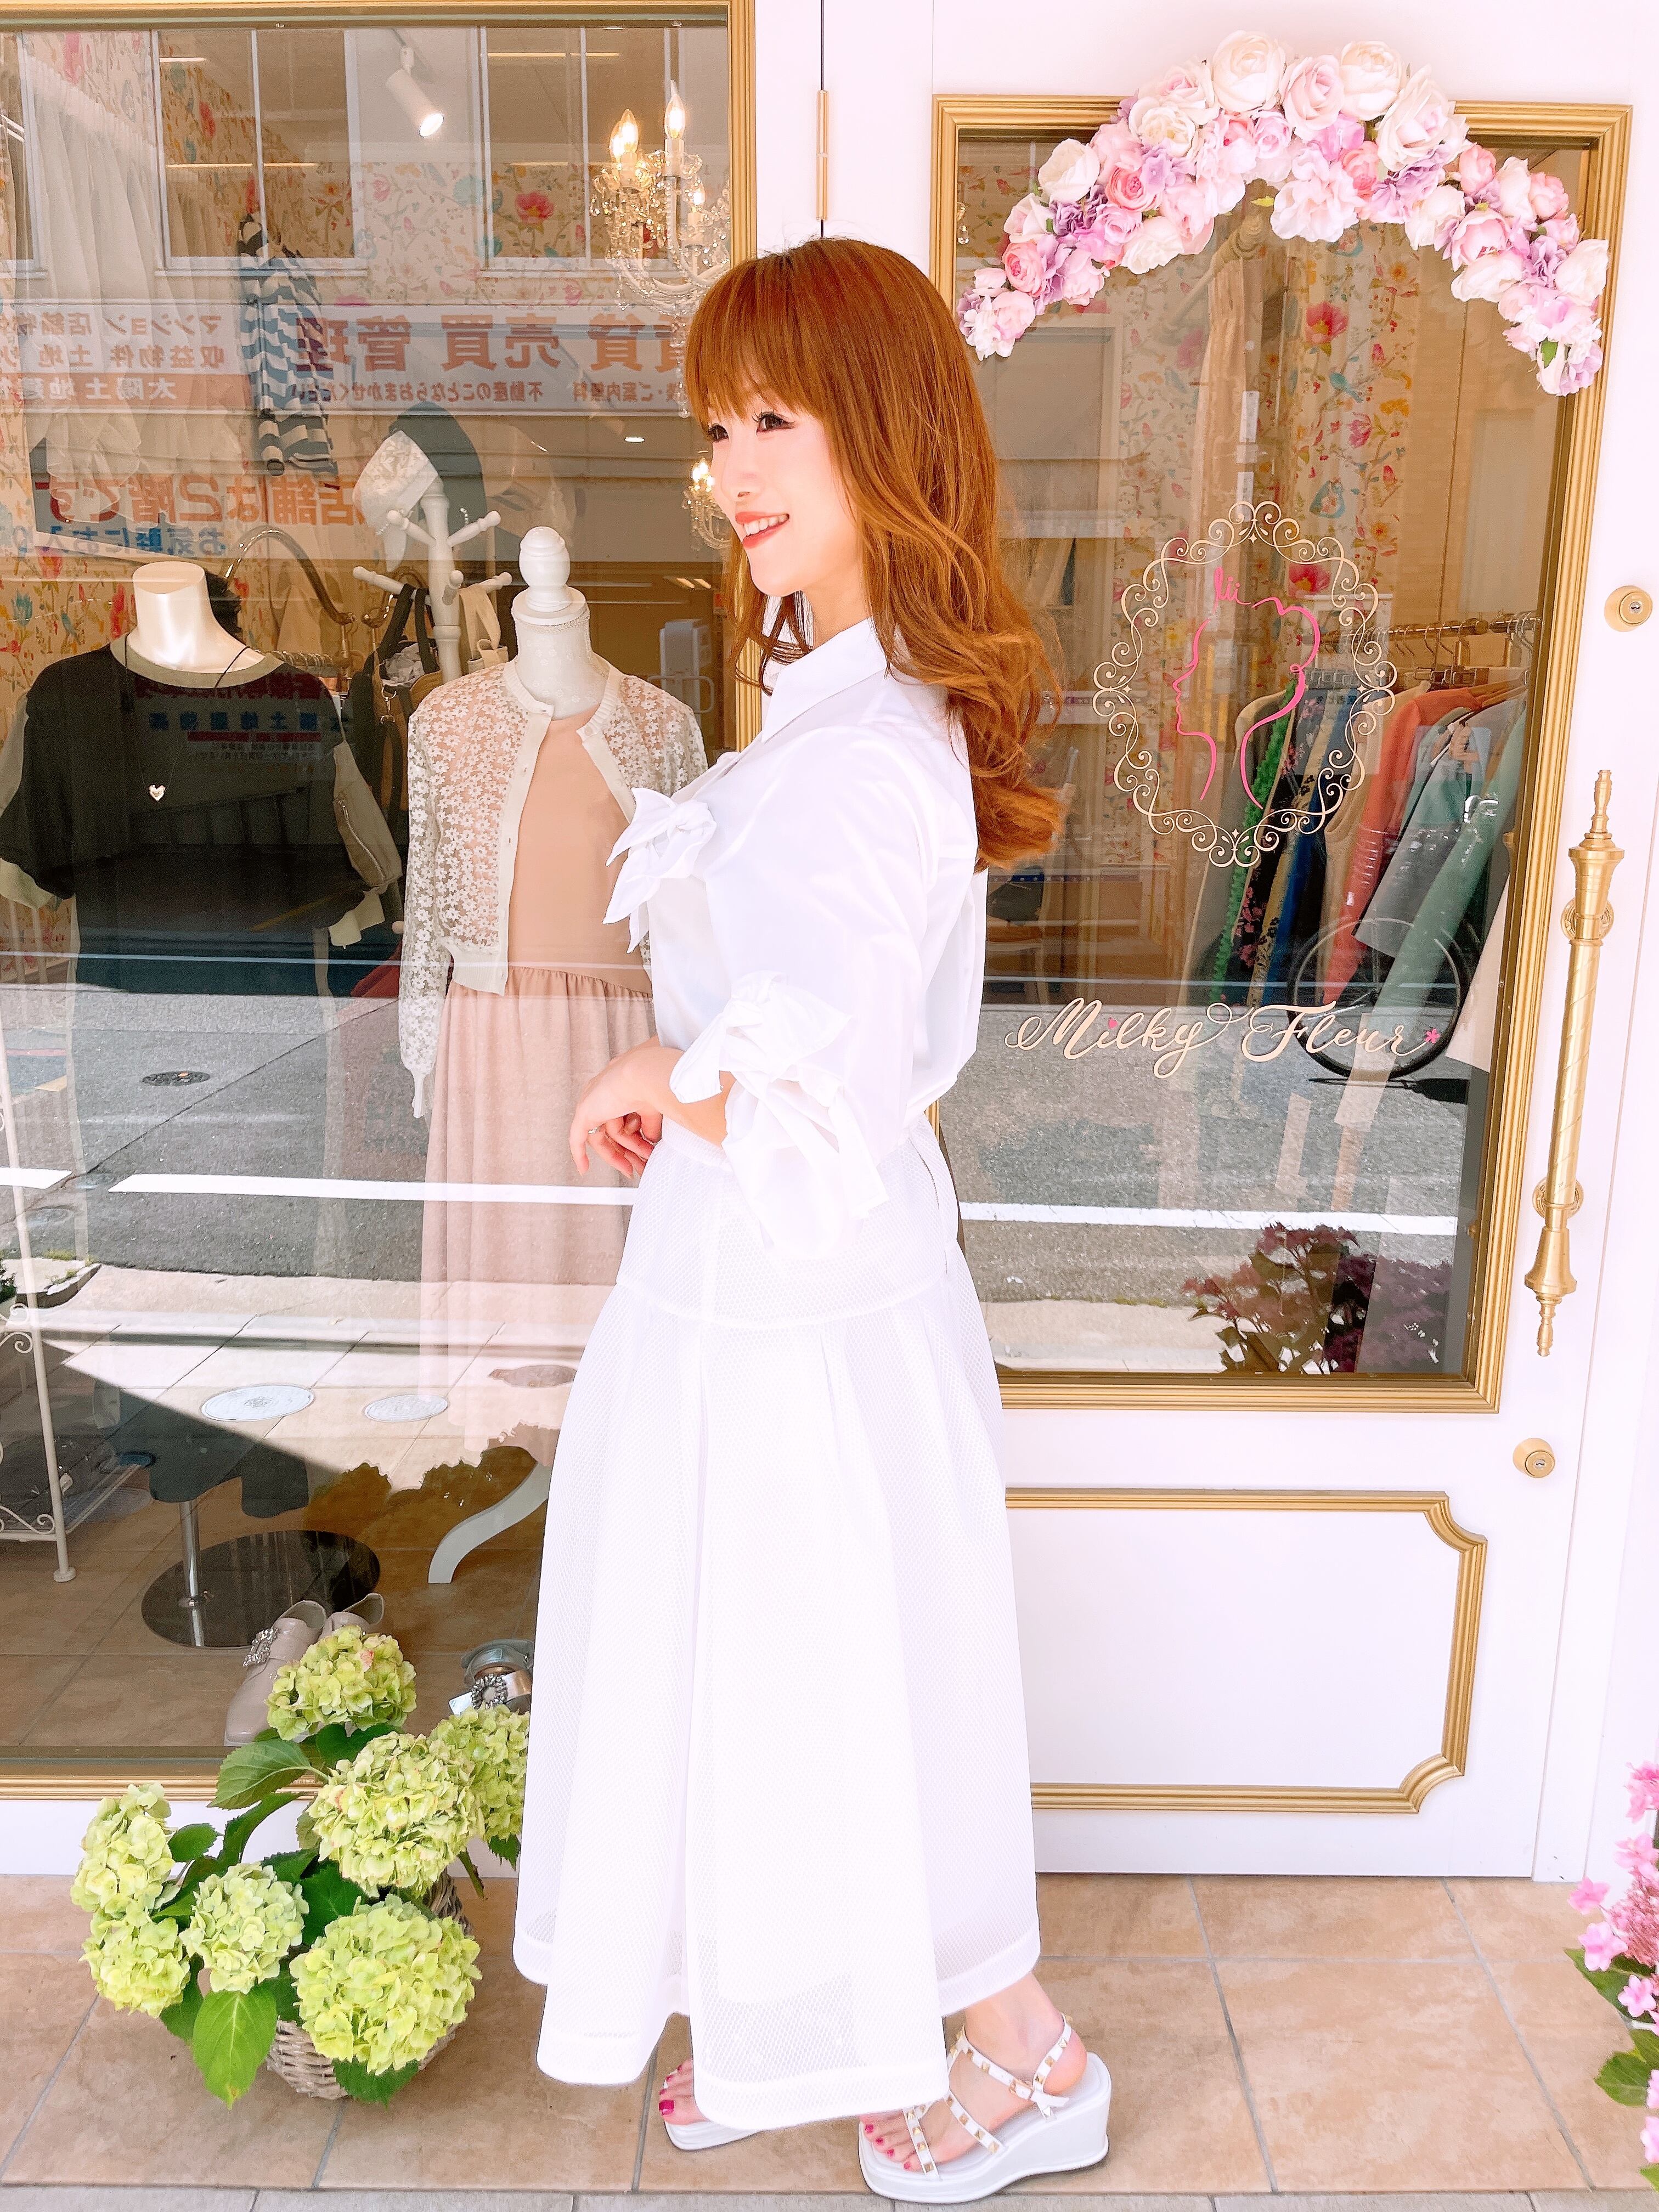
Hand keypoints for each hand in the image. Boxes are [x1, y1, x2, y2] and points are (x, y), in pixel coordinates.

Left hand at [569, 1044, 670, 1177]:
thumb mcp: (653, 1109)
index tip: (643, 1154)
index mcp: (616, 1089)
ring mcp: (591, 1104)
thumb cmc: (653, 1082)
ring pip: (603, 1138)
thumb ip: (649, 1124)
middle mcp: (601, 1095)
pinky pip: (577, 1139)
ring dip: (621, 1155)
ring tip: (637, 1164)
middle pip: (610, 1132)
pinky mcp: (585, 1113)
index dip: (632, 1140)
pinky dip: (579, 1155)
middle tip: (640, 1166)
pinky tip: (583, 1169)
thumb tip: (650, 1139)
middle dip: (627, 1152)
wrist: (645, 1074)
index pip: (620, 1121)